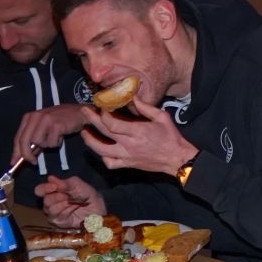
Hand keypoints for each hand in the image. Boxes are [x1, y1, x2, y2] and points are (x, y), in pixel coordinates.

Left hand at [11, 104, 84, 167]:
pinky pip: (51, 142)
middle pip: (24, 141)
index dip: (16, 151)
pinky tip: (61, 135)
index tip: (14, 162)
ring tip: (54, 138)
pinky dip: (56, 143)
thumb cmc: (60, 121)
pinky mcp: (56, 125)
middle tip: (33, 162)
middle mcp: (35, 117)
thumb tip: (24, 156)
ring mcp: (45, 120)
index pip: (18, 137)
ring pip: (38, 142)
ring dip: (47, 145)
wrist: (79, 113)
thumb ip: (33, 140)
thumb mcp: (43, 128)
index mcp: (29, 117)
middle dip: (27, 154)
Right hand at [37, 175, 104, 226]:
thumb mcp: (79, 185)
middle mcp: (52, 202)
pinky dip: (62, 212)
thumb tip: (50, 178)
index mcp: (55, 191)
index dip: (44, 188)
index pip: (41, 190)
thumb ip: (65, 183)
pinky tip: (70, 210)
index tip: (53, 186)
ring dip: (60, 204)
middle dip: (55, 196)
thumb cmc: (89, 196)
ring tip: (70, 202)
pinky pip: (54, 216)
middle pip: (44, 199)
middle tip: (66, 196)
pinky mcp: (57, 222)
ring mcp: (54, 213)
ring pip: (48, 208)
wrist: (98, 211)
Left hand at [80, 100, 196, 175]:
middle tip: (84, 110)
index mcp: (138, 132)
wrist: (176, 159)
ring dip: (90, 140)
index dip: (103, 114)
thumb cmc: (171, 137)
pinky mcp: (128, 164)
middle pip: (104, 132)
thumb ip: (146, 107)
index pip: (112, 124)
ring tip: (84, 132)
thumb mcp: (162, 117)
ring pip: (101, 150)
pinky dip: (103, 157)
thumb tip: (132, 96)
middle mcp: (129, 144)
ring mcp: (127, 156)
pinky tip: (101, 151)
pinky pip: (110, 163)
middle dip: (91, 120)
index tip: (101, 106)